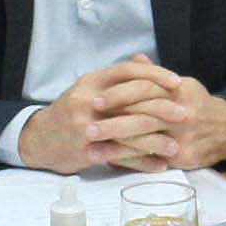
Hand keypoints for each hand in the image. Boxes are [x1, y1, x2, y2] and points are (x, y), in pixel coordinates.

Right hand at [18, 60, 196, 172]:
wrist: (39, 139)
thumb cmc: (71, 112)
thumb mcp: (89, 89)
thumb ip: (117, 78)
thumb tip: (144, 59)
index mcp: (92, 81)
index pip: (127, 71)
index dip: (154, 74)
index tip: (177, 82)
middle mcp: (88, 101)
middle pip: (132, 101)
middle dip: (162, 108)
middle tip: (186, 114)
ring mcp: (86, 126)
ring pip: (129, 132)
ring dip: (156, 140)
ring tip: (177, 146)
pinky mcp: (86, 151)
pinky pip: (121, 156)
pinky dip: (142, 162)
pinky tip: (160, 165)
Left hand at [89, 60, 225, 169]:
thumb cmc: (196, 104)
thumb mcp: (181, 84)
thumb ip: (155, 75)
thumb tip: (135, 59)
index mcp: (179, 90)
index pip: (145, 89)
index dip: (119, 94)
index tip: (95, 100)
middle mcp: (183, 113)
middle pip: (142, 117)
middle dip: (112, 124)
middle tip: (86, 127)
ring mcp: (184, 137)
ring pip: (144, 142)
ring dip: (115, 147)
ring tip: (91, 149)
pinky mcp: (184, 157)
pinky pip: (152, 160)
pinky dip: (129, 161)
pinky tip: (110, 161)